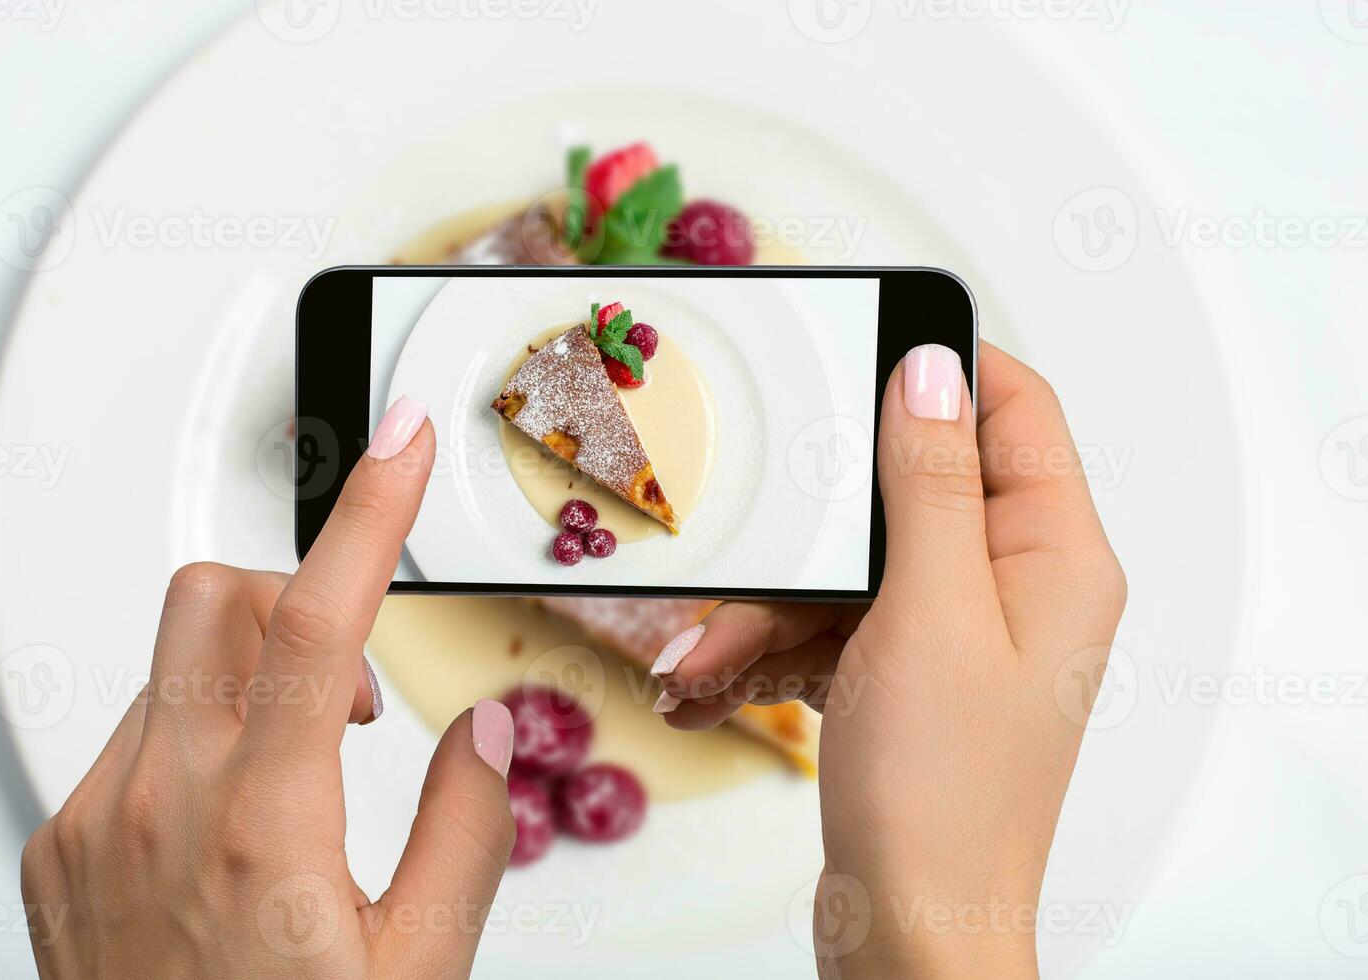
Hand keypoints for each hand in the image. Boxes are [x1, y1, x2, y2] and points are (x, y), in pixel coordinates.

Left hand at [21, 397, 519, 979]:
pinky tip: (224, 827)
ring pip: (172, 665)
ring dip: (250, 678)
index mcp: (264, 828)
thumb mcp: (418, 967)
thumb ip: (465, 832)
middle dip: (297, 602)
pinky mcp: (55, 846)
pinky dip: (193, 741)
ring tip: (295, 777)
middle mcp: (157, 806)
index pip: (323, 622)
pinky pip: (128, 736)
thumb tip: (480, 732)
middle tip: (349, 689)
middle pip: (218, 600)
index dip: (369, 513)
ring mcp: (92, 822)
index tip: (402, 445)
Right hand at [650, 343, 1126, 977]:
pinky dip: (766, 652)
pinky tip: (706, 688)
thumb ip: (930, 483)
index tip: (857, 347)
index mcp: (1053, 556)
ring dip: (765, 611)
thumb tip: (932, 369)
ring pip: (848, 569)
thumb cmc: (942, 796)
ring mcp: (955, 635)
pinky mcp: (902, 677)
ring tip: (699, 662)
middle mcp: (1012, 586)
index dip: (940, 369)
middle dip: (809, 530)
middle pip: (903, 495)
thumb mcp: (928, 613)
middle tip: (749, 546)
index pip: (1015, 410)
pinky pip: (828, 629)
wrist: (908, 932)